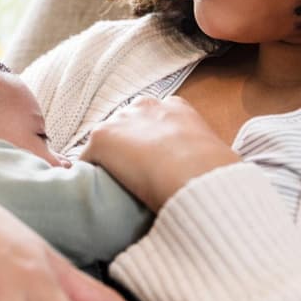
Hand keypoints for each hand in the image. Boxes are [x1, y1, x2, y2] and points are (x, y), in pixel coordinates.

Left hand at [79, 96, 238, 210]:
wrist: (197, 176)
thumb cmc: (215, 174)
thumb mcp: (214, 156)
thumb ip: (200, 157)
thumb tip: (205, 179)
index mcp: (177, 107)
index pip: (151, 121)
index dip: (149, 146)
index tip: (151, 166)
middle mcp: (146, 106)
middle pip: (124, 128)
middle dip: (125, 150)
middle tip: (131, 179)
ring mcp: (121, 120)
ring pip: (104, 144)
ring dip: (106, 163)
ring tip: (112, 190)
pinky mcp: (101, 138)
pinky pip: (84, 161)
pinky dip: (86, 177)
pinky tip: (92, 195)